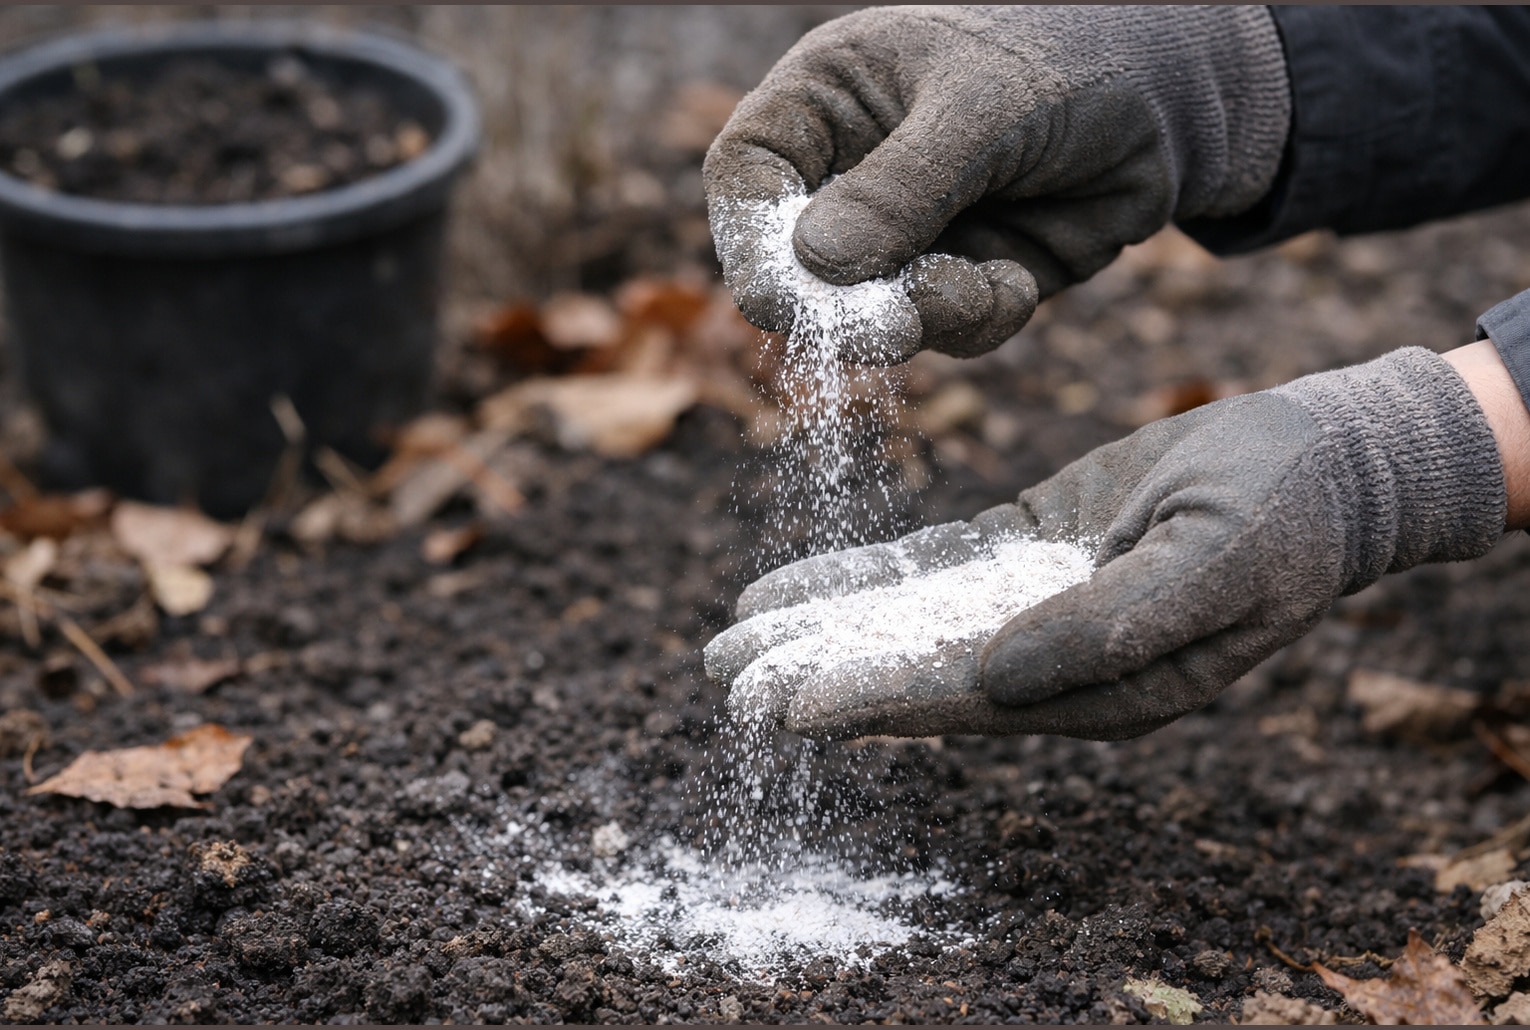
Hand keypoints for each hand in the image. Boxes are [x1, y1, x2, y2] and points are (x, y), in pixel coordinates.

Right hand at [704, 5, 1289, 360]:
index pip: (750, 171)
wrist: (1176, 97)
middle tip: (886, 327)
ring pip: (870, 310)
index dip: (748, 237)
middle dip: (841, 303)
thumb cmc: (1071, 58)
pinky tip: (1018, 280)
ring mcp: (907, 231)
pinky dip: (978, 319)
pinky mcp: (961, 276)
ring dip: (921, 316)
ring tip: (978, 284)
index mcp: (831, 99)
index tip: (773, 296)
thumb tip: (815, 265)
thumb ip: (902, 187)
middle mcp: (854, 170)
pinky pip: (942, 329)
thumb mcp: (983, 108)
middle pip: (798, 261)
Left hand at [706, 348, 1505, 740]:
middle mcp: (1053, 658)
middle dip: (820, 672)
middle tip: (722, 677)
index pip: (968, 699)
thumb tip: (995, 680)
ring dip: (820, 629)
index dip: (878, 700)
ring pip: (905, 623)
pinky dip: (860, 578)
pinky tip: (795, 583)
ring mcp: (1032, 604)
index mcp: (1103, 684)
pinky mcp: (1022, 549)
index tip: (790, 703)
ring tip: (730, 638)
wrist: (1323, 462)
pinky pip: (927, 569)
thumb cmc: (1284, 513)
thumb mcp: (1215, 563)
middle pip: (914, 671)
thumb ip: (1109, 626)